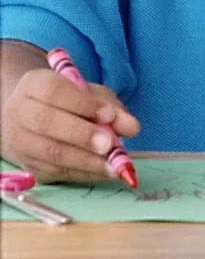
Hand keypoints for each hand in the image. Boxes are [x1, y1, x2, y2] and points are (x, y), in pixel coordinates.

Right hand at [1, 68, 140, 183]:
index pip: (54, 91)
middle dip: (82, 135)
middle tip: (109, 144)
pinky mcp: (29, 165)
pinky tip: (104, 172)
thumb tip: (131, 127)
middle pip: (46, 122)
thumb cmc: (69, 104)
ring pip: (50, 152)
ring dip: (86, 160)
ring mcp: (20, 141)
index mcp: (34, 85)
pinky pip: (56, 172)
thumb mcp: (92, 96)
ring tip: (113, 165)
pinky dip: (84, 174)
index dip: (83, 104)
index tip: (109, 115)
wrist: (35, 122)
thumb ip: (111, 108)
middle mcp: (20, 111)